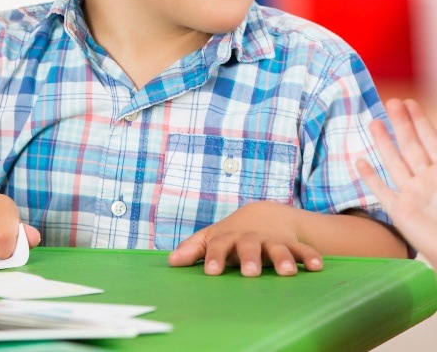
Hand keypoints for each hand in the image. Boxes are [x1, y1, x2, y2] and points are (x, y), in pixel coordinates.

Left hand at [168, 201, 322, 276]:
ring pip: (277, 248)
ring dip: (282, 258)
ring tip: (287, 272)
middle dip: (249, 258)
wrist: (264, 215)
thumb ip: (193, 248)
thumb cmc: (232, 234)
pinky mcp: (291, 244)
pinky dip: (310, 256)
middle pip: (248, 246)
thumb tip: (171, 261)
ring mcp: (271, 240)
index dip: (214, 258)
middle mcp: (249, 238)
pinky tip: (317, 267)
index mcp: (228, 238)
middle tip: (250, 273)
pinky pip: (303, 249)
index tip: (210, 272)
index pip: (218, 245)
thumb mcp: (212, 237)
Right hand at [357, 98, 436, 267]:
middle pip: (411, 146)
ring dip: (384, 143)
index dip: (419, 121)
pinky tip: (361, 162)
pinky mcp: (400, 213)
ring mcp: (412, 196)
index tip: (409, 103)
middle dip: (402, 124)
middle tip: (391, 102)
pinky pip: (382, 192)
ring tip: (375, 122)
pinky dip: (370, 177)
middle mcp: (426, 181)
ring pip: (395, 163)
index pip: (430, 140)